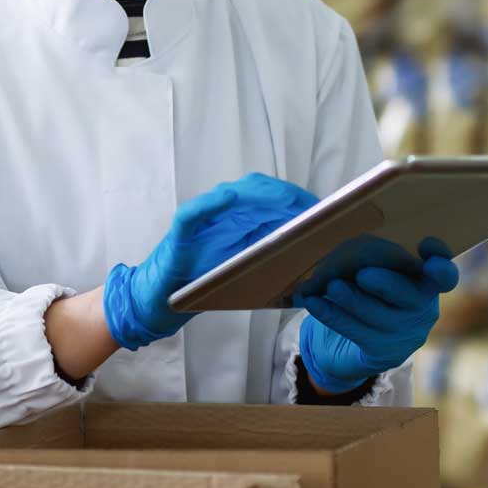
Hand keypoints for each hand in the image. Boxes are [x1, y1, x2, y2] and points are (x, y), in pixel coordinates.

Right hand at [103, 173, 316, 349]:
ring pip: (228, 195)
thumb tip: (316, 249)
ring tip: (282, 200)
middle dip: (284, 195)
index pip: (271, 197)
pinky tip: (229, 198)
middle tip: (310, 206)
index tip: (323, 207)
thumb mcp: (247, 270)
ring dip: (256, 195)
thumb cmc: (207, 283)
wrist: (163, 298)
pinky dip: (211, 203)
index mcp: (239, 220)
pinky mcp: (180, 230)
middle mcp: (221, 212)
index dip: (296, 198)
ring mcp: (200, 218)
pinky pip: (194, 212)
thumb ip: (272, 255)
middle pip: (255, 190)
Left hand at [297, 239, 459, 393]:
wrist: (358, 341)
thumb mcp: (376, 272)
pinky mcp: (382, 352)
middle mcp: (422, 309)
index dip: (440, 263)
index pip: (444, 275)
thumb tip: (344, 255)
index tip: (427, 245)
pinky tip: (313, 303)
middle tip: (363, 274)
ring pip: (378, 315)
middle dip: (387, 284)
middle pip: (411, 296)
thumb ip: (371, 259)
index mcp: (426, 283)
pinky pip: (354, 331)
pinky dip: (331, 315)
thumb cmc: (369, 293)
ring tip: (331, 287)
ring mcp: (404, 333)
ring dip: (353, 299)